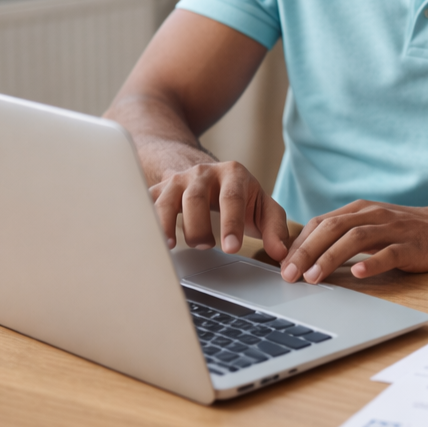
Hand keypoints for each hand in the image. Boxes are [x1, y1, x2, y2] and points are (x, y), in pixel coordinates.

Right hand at [149, 160, 289, 262]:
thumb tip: (281, 253)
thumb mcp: (263, 207)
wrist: (212, 176)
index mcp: (233, 174)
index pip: (231, 197)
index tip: (231, 248)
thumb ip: (275, 228)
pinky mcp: (160, 190)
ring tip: (173, 245)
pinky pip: (147, 203)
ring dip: (168, 223)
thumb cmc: (241, 196)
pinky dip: (146, 220)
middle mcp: (203, 173)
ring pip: (167, 199)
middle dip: (198, 225)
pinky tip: (149, 238)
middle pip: (195, 197)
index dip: (231, 223)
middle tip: (206, 246)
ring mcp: (179, 180)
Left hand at [279, 201, 427, 283]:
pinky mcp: (410, 245)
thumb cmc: (403, 231)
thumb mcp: (370, 226)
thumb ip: (342, 235)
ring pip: (355, 239)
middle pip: (332, 229)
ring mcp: (392, 229)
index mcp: (359, 210)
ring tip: (313, 277)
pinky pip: (388, 253)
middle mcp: (373, 215)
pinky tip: (357, 273)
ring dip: (330, 258)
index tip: (282, 265)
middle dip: (307, 251)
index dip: (299, 243)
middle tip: (288, 275)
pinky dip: (371, 263)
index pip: (321, 223)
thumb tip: (305, 254)